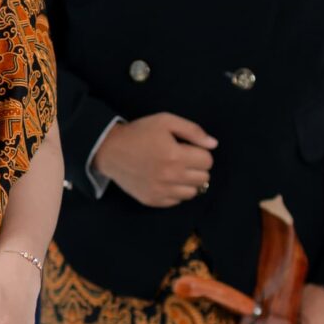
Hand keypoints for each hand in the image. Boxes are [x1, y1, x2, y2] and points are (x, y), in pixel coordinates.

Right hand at [93, 114, 217, 208]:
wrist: (110, 150)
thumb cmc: (139, 133)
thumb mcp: (166, 121)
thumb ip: (193, 131)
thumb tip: (213, 144)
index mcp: (175, 155)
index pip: (207, 161)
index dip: (200, 152)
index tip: (189, 148)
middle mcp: (170, 176)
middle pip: (203, 178)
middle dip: (197, 167)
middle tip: (183, 158)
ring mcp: (161, 191)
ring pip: (192, 192)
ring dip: (188, 181)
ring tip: (176, 170)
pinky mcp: (153, 200)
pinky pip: (177, 201)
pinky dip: (176, 191)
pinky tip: (166, 180)